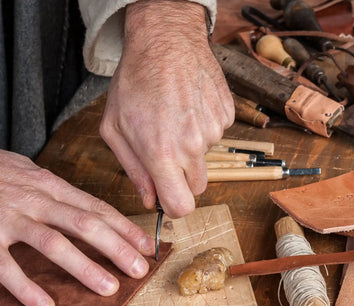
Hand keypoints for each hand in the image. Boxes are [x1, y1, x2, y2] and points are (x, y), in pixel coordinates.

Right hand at [0, 150, 154, 305]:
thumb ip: (60, 192)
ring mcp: (10, 218)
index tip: (146, 245)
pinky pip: (6, 266)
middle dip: (116, 248)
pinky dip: (25, 288)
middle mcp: (36, 201)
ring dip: (84, 268)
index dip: (124, 227)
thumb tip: (92, 208)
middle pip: (85, 224)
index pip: (97, 208)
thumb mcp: (32, 173)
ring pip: (54, 244)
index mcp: (51, 186)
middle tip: (139, 270)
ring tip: (108, 288)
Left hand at [99, 0, 233, 217]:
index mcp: (162, 153)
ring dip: (192, 148)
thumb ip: (133, 170)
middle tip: (167, 154)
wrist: (166, 40)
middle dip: (182, 178)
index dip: (174, 206)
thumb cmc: (135, 81)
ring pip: (206, 159)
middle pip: (197, 188)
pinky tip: (189, 107)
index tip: (167, 197)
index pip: (181, 206)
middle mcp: (192, 146)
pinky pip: (216, 135)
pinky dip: (203, 128)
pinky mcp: (227, 116)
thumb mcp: (115, 128)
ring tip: (175, 119)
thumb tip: (150, 199)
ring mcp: (214, 130)